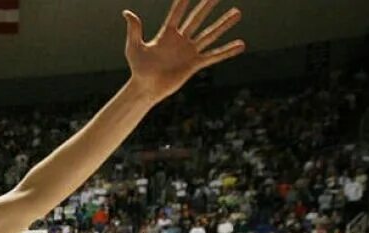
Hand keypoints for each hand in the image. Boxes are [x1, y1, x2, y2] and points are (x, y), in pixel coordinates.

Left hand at [123, 0, 244, 103]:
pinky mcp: (195, 64)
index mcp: (167, 34)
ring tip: (237, 12)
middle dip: (207, 6)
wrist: (146, 89)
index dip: (184, 1)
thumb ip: (134, 30)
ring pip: (210, 34)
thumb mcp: (134, 47)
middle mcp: (181, 40)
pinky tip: (241, 44)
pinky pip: (214, 56)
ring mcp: (189, 52)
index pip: (177, 13)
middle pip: (197, 19)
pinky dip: (227, 51)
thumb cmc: (138, 69)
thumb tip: (127, 12)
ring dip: (223, 24)